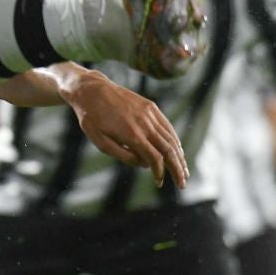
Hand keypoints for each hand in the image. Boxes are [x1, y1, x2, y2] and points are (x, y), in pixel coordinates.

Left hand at [64, 75, 187, 188]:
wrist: (91, 90)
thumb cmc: (92, 119)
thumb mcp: (101, 142)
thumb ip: (124, 156)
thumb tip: (145, 165)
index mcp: (132, 135)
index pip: (154, 158)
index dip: (159, 173)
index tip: (158, 183)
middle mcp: (145, 124)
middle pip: (168, 150)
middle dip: (177, 169)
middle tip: (182, 184)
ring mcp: (149, 113)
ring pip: (171, 138)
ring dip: (180, 156)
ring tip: (184, 170)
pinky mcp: (150, 106)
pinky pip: (167, 126)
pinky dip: (175, 140)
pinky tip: (178, 150)